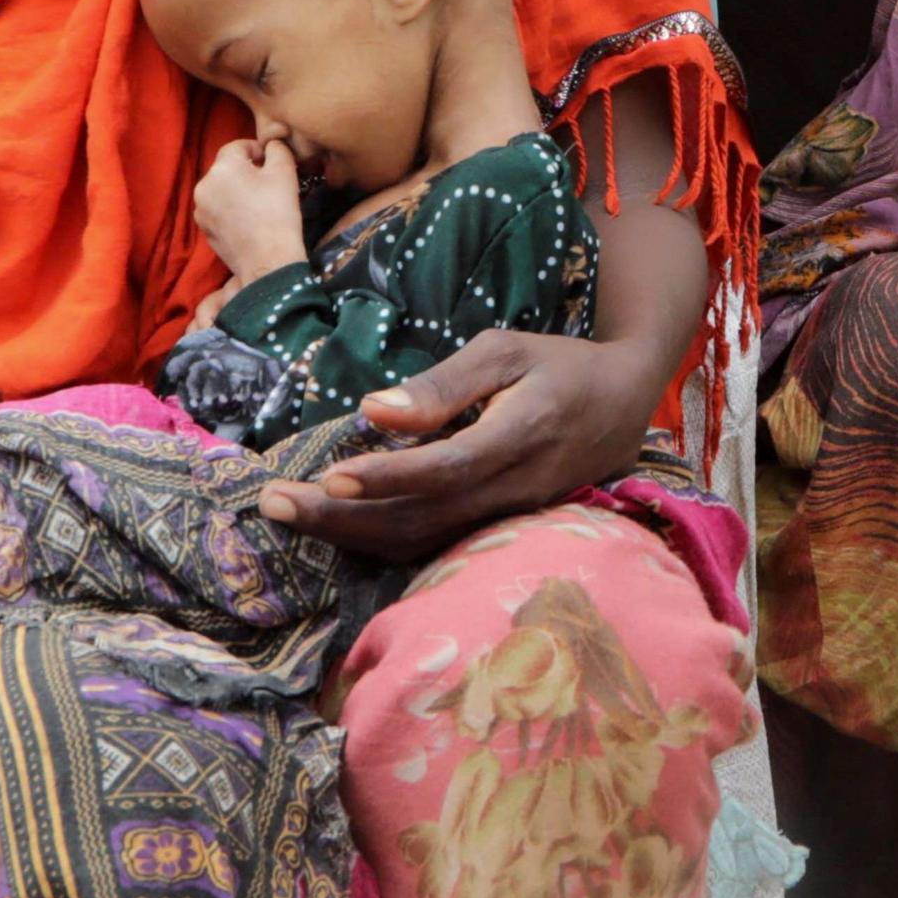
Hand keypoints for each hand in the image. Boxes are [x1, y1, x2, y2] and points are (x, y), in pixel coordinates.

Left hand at [195, 138, 307, 279]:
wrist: (269, 260)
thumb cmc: (279, 212)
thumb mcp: (285, 171)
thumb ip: (277, 148)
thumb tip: (271, 145)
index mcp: (222, 167)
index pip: (238, 146)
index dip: (257, 150)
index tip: (272, 163)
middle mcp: (204, 185)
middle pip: (226, 168)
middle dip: (245, 172)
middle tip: (268, 185)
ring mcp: (200, 209)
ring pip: (220, 190)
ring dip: (236, 191)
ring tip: (258, 205)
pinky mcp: (203, 229)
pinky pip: (217, 210)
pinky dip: (230, 210)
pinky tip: (248, 221)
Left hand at [257, 329, 653, 563]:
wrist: (625, 404)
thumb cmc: (559, 365)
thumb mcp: (507, 351)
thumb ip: (443, 384)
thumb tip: (372, 410)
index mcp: (518, 436)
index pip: (444, 468)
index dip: (386, 477)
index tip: (327, 473)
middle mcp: (513, 490)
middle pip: (418, 519)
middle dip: (340, 517)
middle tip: (272, 501)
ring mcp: (507, 518)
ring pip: (420, 542)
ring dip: (349, 535)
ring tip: (288, 514)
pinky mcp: (498, 530)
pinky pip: (432, 546)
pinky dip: (379, 543)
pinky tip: (336, 529)